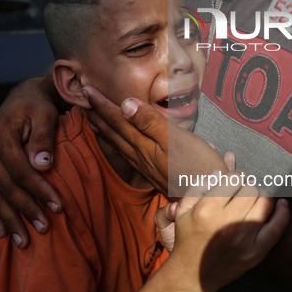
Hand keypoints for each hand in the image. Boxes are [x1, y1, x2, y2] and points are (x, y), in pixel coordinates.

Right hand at [0, 76, 62, 247]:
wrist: (23, 98)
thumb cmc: (39, 105)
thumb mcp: (46, 113)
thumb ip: (44, 137)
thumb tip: (42, 165)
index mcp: (0, 134)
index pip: (19, 170)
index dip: (38, 190)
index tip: (57, 206)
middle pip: (5, 186)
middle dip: (25, 210)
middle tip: (44, 228)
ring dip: (9, 219)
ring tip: (23, 241)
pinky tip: (2, 231)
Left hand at [82, 86, 226, 196]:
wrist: (209, 200)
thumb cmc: (198, 167)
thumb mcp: (175, 140)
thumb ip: (150, 122)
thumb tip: (124, 104)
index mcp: (144, 145)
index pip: (119, 120)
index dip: (102, 105)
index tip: (86, 90)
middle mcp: (141, 156)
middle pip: (115, 133)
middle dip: (99, 116)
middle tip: (81, 103)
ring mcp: (148, 167)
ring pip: (120, 146)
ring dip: (106, 132)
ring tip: (93, 123)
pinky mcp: (157, 175)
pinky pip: (130, 157)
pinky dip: (120, 148)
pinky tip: (120, 149)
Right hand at [146, 171, 289, 291]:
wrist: (192, 274)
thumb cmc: (187, 237)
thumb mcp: (182, 209)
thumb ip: (198, 186)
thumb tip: (220, 172)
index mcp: (207, 208)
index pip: (233, 178)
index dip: (236, 174)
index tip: (234, 179)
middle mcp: (226, 222)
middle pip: (250, 188)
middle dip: (247, 185)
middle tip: (242, 191)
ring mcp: (243, 238)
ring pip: (264, 202)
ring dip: (262, 195)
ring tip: (255, 198)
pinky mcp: (255, 252)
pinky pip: (277, 228)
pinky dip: (283, 213)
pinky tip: (282, 204)